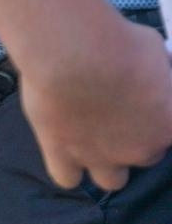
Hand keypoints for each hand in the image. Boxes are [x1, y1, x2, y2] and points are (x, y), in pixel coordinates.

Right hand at [15, 13, 171, 190]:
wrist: (73, 52)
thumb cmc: (120, 43)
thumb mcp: (155, 49)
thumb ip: (157, 73)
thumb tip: (153, 74)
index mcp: (169, 125)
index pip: (170, 134)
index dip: (158, 119)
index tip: (145, 102)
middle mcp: (140, 149)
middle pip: (145, 156)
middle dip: (133, 138)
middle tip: (115, 112)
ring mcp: (100, 157)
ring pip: (112, 181)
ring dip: (105, 162)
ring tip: (90, 136)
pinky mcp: (62, 154)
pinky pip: (66, 178)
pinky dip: (67, 167)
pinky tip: (62, 146)